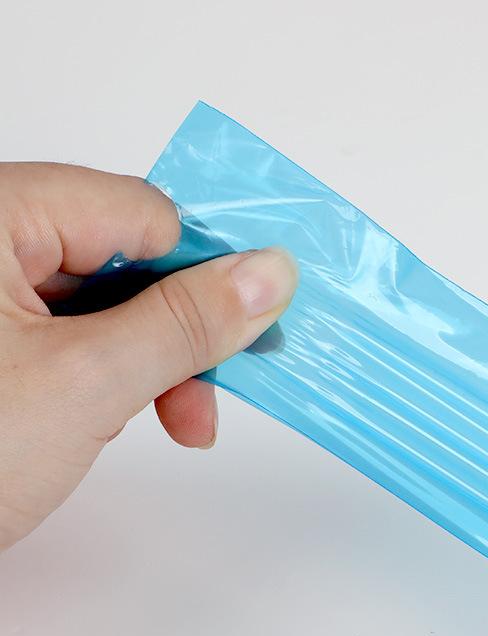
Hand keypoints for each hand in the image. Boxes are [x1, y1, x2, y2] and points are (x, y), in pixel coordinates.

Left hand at [0, 163, 296, 550]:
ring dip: (150, 362)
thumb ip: (186, 323)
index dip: (207, 271)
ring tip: (171, 421)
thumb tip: (270, 276)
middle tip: (211, 393)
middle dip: (179, 332)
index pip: (141, 214)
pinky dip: (109, 376)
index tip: (254, 325)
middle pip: (125, 259)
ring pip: (103, 303)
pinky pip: (69, 336)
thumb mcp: (84, 385)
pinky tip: (116, 417)